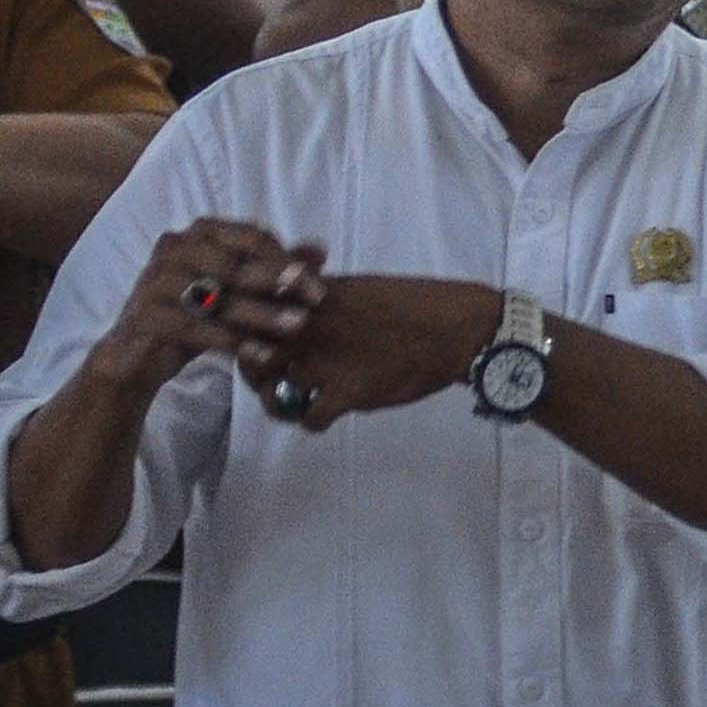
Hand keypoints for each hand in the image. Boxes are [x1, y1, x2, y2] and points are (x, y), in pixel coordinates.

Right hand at [99, 222, 321, 392]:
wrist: (141, 355)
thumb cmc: (200, 314)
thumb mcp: (241, 290)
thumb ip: (278, 269)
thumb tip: (321, 249)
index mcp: (199, 233)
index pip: (251, 237)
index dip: (288, 260)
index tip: (319, 286)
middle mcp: (173, 248)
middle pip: (235, 262)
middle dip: (278, 281)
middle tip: (315, 301)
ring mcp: (154, 279)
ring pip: (217, 295)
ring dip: (261, 311)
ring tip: (297, 326)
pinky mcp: (144, 314)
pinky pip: (195, 327)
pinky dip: (232, 341)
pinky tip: (263, 354)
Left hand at [234, 275, 500, 429]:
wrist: (460, 329)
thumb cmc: (418, 303)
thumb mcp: (363, 286)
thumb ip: (325, 296)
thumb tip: (299, 303)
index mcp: (313, 297)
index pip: (254, 311)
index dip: (245, 328)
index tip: (256, 337)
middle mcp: (310, 327)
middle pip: (250, 353)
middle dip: (254, 367)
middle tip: (269, 374)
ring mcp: (326, 362)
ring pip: (272, 391)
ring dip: (278, 399)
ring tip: (292, 400)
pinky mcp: (347, 393)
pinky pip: (310, 417)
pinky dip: (314, 420)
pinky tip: (327, 413)